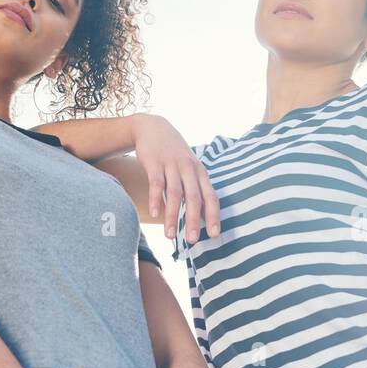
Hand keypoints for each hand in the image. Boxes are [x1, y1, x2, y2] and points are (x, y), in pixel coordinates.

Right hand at [131, 115, 220, 244]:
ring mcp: (171, 165)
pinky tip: (154, 214)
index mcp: (200, 172)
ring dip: (172, 216)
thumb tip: (204, 218)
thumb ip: (196, 189)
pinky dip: (156, 199)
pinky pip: (156, 183)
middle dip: (193, 220)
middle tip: (192, 240)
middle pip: (194, 197)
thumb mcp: (189, 168)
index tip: (213, 235)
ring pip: (175, 193)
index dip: (213, 216)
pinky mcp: (154, 163)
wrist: (153, 127)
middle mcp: (189, 168)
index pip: (211, 196)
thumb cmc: (174, 154)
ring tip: (169, 236)